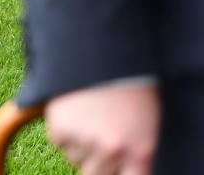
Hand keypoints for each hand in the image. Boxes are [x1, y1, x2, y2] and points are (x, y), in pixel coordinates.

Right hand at [46, 86, 160, 174]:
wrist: (102, 43)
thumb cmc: (129, 82)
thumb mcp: (145, 122)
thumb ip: (135, 153)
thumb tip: (121, 168)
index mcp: (140, 151)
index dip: (114, 174)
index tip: (110, 166)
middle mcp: (114, 150)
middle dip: (95, 161)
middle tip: (97, 134)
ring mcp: (86, 140)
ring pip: (75, 158)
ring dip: (78, 143)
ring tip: (87, 112)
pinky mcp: (60, 128)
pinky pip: (58, 141)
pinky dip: (63, 127)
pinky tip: (74, 106)